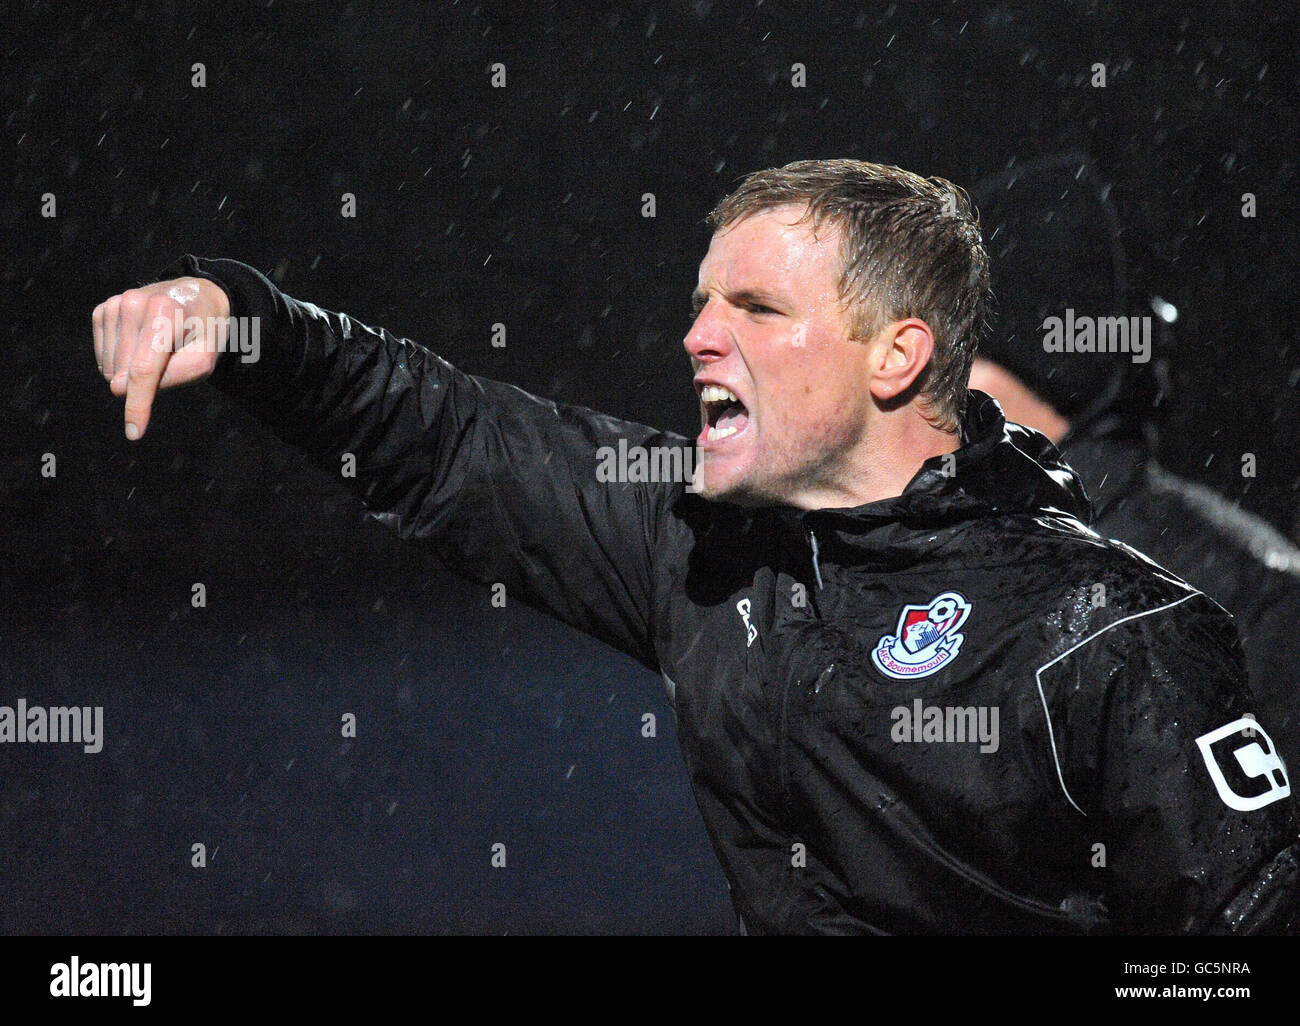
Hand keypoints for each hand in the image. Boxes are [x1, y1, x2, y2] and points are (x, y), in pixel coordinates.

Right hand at [92, 277, 231, 439]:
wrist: (196, 297)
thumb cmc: (204, 333)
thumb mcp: (205, 358)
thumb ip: (173, 377)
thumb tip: (118, 388)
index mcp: (165, 313)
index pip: (144, 370)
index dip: (138, 404)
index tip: (134, 433)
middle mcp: (134, 303)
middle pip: (125, 373)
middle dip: (147, 380)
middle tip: (172, 358)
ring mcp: (114, 305)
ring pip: (110, 368)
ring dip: (132, 371)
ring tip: (158, 348)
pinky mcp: (102, 310)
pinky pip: (103, 357)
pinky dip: (120, 361)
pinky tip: (141, 344)